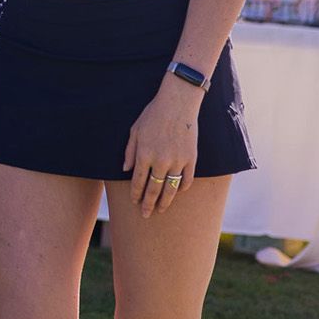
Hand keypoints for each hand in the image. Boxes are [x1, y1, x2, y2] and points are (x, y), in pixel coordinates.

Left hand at [123, 78, 201, 216]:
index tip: (135, 202)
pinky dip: (182, 188)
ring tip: (161, 209)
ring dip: (165, 201)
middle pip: (154, 189)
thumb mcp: (135, 130)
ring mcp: (178, 161)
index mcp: (144, 154)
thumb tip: (126, 170)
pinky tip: (178, 192)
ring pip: (171, 188)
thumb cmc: (152, 115)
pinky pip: (187, 179)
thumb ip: (130, 151)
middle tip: (146, 215)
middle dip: (149, 203)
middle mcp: (161, 161)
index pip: (138, 181)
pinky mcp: (192, 159)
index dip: (136, 194)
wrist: (178, 104)